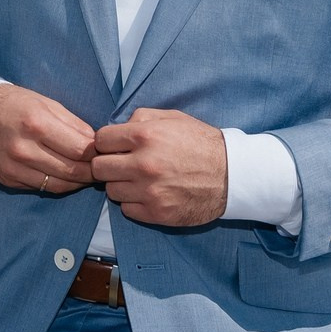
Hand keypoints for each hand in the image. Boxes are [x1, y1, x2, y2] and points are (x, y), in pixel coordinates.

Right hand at [0, 84, 96, 194]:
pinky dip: (59, 184)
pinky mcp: (8, 180)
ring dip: (78, 182)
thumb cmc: (13, 103)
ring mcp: (15, 168)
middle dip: (92, 171)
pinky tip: (66, 177)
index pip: (80, 150)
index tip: (105, 152)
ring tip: (88, 174)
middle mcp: (25, 149)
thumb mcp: (46, 103)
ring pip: (60, 185)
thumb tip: (97, 142)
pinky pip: (43, 188)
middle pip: (72, 171)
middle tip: (103, 168)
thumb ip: (73, 124)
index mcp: (37, 124)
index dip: (98, 154)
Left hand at [92, 108, 227, 226]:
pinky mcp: (157, 213)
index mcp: (145, 136)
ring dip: (121, 185)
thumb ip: (141, 118)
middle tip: (122, 165)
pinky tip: (148, 194)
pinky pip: (126, 210)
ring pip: (111, 190)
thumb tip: (117, 128)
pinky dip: (134, 203)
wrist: (231, 175)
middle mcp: (144, 164)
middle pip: (99, 168)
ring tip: (139, 180)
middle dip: (108, 164)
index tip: (115, 147)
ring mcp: (149, 191)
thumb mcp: (173, 118)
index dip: (106, 143)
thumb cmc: (201, 143)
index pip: (100, 140)